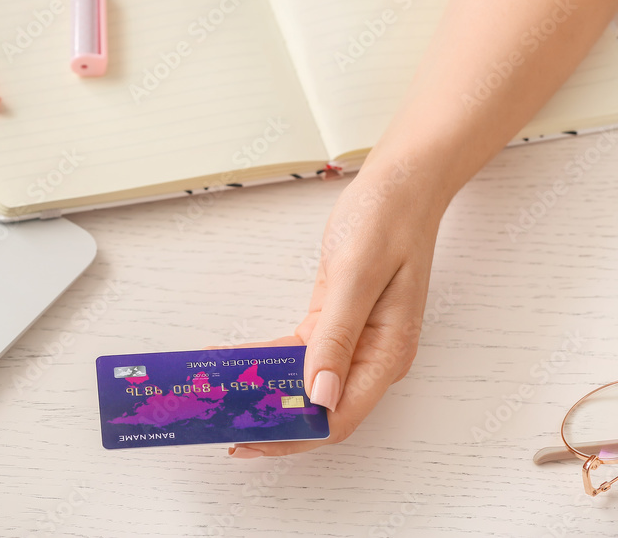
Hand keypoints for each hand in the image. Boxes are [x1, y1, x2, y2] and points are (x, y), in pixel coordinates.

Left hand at [226, 160, 444, 457]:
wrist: (401, 183)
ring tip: (221, 397)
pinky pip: (300, 354)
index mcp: (387, 355)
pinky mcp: (338, 324)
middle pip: (319, 409)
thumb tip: (320, 396)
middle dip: (272, 421)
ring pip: (305, 384)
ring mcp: (356, 342)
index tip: (248, 439)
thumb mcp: (357, 275)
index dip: (292, 437)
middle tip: (222, 421)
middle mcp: (374, 357)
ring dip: (267, 392)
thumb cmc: (387, 219)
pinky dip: (270, 359)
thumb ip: (338, 338)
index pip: (338, 419)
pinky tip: (237, 359)